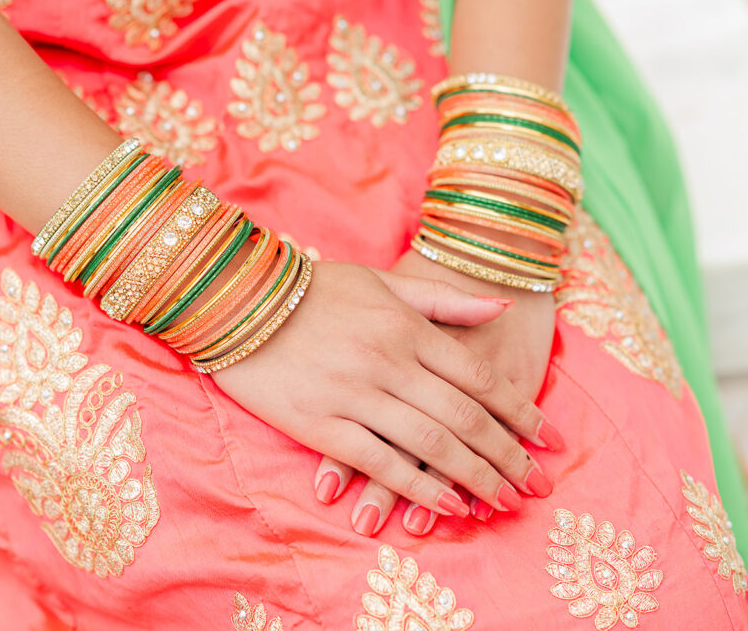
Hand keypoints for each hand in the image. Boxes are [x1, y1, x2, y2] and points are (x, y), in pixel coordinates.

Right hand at [210, 261, 557, 525]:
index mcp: (407, 328)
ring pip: (429, 445)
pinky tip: (445, 507)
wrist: (240, 301)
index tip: (549, 440)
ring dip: (473, 478)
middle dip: (507, 456)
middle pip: (464, 418)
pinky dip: (416, 486)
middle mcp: (389, 362)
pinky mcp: (321, 424)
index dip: (520, 413)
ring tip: (503, 503)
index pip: (479, 378)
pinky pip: (378, 461)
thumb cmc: (315, 290)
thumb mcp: (383, 283)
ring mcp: (355, 395)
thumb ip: (443, 300)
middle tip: (537, 485)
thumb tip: (501, 307)